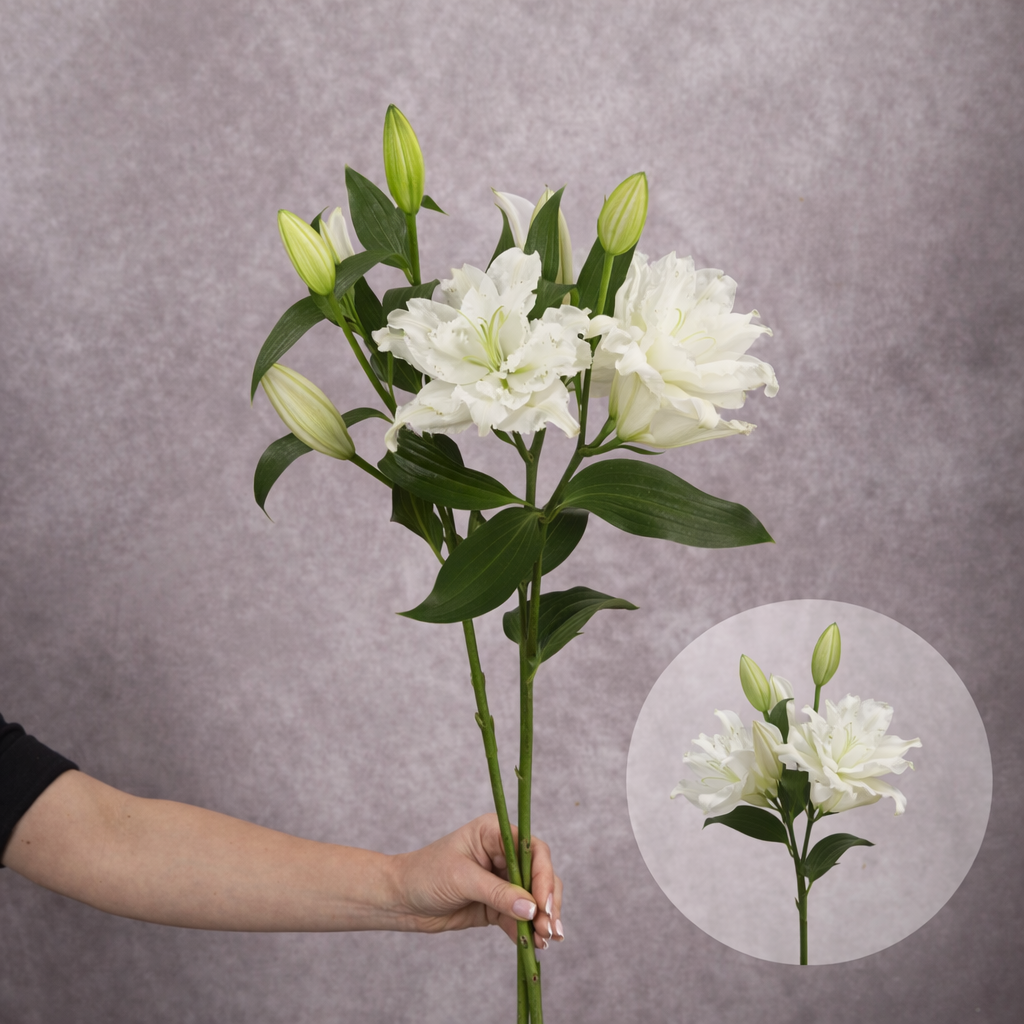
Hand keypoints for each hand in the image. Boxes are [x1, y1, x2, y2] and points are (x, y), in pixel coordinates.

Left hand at [389, 814, 562, 946]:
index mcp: (495, 833)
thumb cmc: (425, 874)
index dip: (543, 876)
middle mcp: (503, 854)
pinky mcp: (496, 905)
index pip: (532, 850)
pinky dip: (527, 931)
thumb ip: (498, 893)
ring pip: (533, 899)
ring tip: (546, 942)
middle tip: (551, 929)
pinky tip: (533, 946)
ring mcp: (501, 880)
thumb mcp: (462, 880)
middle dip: (547, 902)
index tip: (544, 905)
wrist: (400, 899)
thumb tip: (531, 909)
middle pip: (539, 875)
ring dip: (541, 920)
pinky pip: (519, 917)